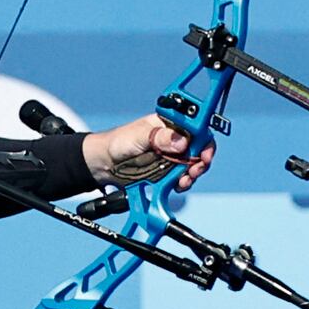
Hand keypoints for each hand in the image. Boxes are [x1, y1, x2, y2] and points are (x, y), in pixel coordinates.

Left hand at [77, 109, 195, 185]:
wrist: (104, 164)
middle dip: (201, 160)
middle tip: (196, 169)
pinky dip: (183, 183)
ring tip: (184, 180)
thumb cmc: (118, 142)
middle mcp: (174, 139)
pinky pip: (182, 178)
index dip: (204, 138)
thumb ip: (159, 138)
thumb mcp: (138, 136)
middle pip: (199, 148)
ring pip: (193, 165)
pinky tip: (177, 185)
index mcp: (169, 124)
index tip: (204, 152)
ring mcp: (172, 156)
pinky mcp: (167, 172)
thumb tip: (182, 142)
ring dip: (192, 174)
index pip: (195, 127)